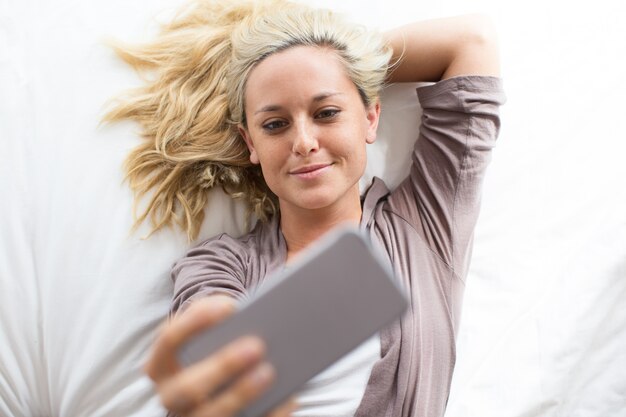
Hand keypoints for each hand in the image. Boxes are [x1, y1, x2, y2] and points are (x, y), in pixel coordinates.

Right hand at [145, 295, 296, 416]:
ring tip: (270, 371)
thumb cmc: (212, 343)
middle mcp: (171, 395)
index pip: (169, 340)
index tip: (229, 307)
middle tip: (256, 346)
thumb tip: (241, 312)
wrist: (213, 375)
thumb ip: (217, 314)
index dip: (195, 322)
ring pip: (212, 414)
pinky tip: (288, 398)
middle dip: (223, 366)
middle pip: (189, 387)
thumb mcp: (206, 327)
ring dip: (242, 394)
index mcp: (161, 362)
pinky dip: (269, 413)